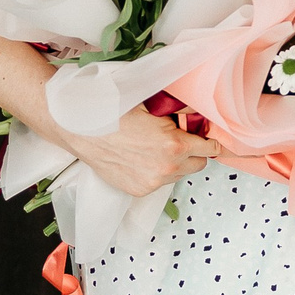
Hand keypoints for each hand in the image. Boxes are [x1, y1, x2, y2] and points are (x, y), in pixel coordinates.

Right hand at [62, 107, 221, 196]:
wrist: (82, 131)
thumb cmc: (115, 114)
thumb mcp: (152, 104)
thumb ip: (181, 109)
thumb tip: (199, 109)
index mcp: (174, 144)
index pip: (211, 149)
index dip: (210, 140)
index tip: (207, 137)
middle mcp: (167, 168)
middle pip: (199, 164)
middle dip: (195, 152)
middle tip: (181, 139)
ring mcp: (153, 182)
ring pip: (180, 175)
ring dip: (176, 163)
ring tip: (157, 148)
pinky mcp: (139, 190)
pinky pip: (160, 183)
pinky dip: (157, 172)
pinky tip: (143, 158)